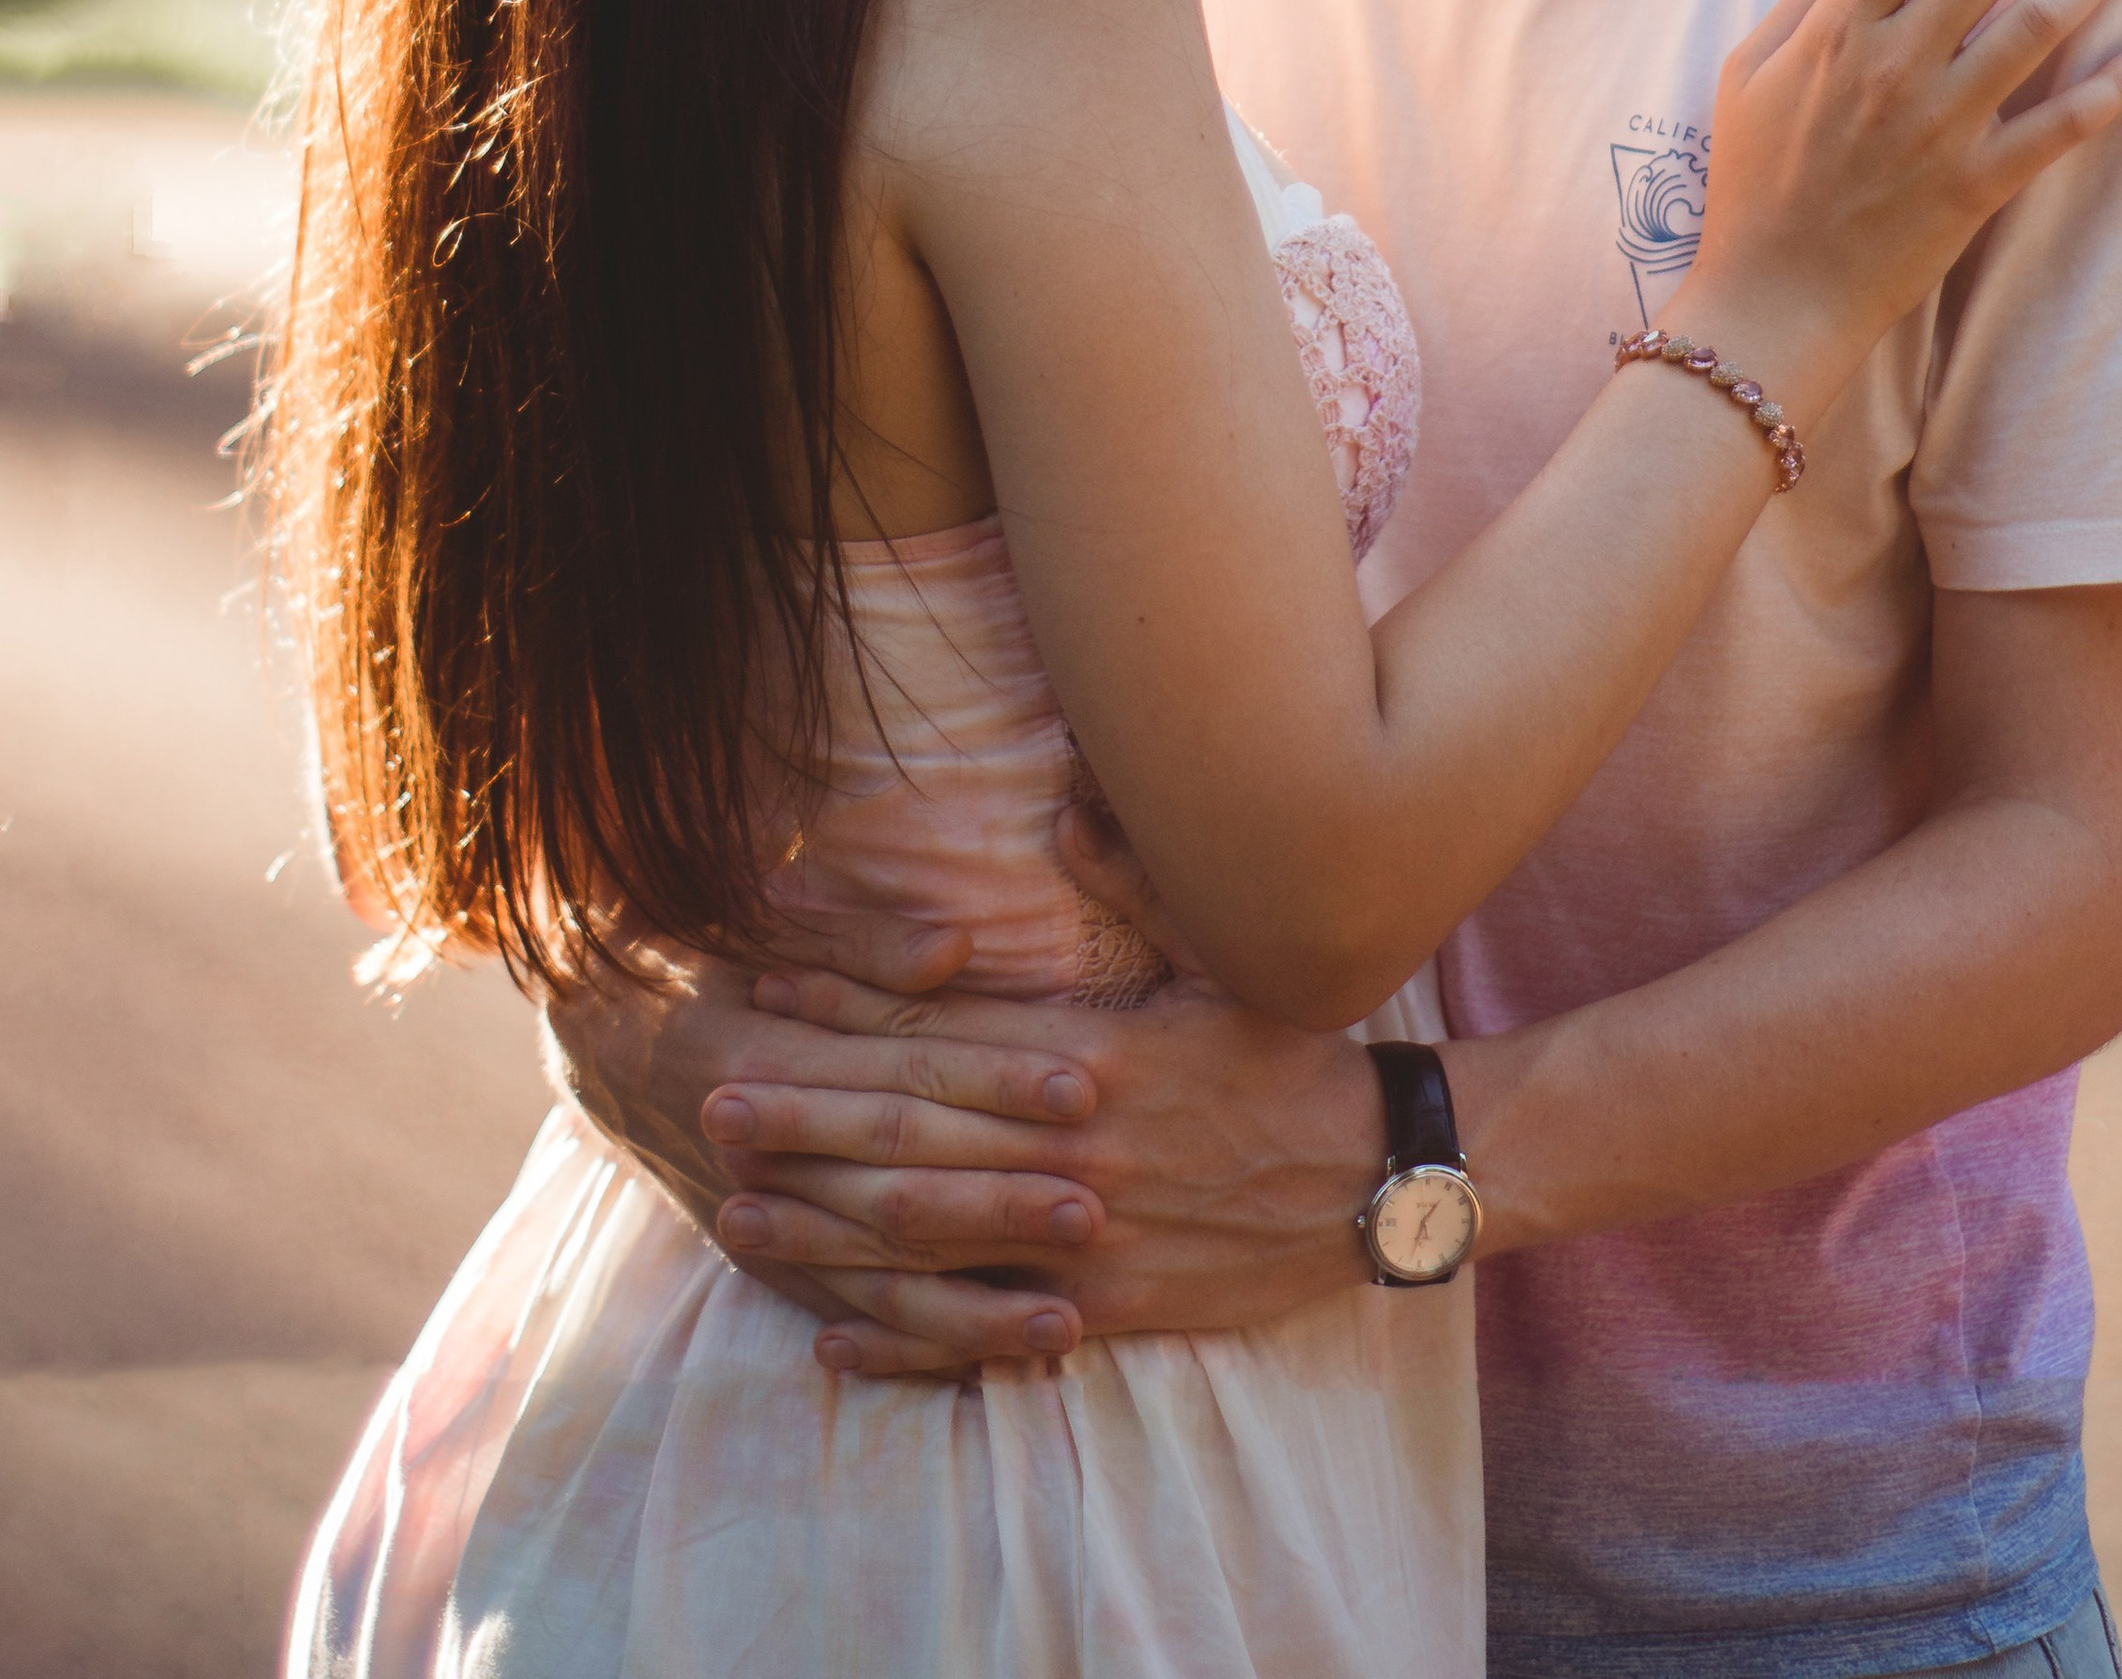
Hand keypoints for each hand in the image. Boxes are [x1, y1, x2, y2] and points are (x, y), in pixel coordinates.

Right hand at [541, 919, 1110, 1347]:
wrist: (595, 1030)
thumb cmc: (698, 953)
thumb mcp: (758, 921)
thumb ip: (861, 943)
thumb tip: (957, 950)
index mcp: (762, 1049)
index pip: (900, 1069)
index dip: (994, 1077)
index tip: (1082, 1083)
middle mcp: (756, 1150)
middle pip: (896, 1180)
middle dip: (1000, 1199)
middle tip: (1097, 1203)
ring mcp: (756, 1218)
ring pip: (874, 1274)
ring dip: (971, 1305)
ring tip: (1065, 1322)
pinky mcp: (759, 1263)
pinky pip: (841, 1315)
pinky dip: (909, 1347)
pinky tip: (983, 1363)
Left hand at [701, 915, 1380, 1379]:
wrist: (1380, 1178)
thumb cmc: (1289, 1058)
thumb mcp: (1218, 955)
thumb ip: (1130, 880)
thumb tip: (1061, 808)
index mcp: (1089, 1054)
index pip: (942, 1033)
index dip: (848, 1014)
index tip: (769, 990)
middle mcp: (1072, 1147)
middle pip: (914, 1136)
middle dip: (806, 1123)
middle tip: (711, 1109)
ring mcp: (1084, 1238)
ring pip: (930, 1237)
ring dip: (826, 1229)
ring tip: (735, 1217)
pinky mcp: (1106, 1310)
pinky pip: (989, 1330)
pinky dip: (908, 1342)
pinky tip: (834, 1344)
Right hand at [1687, 0, 2121, 399]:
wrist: (1773, 293)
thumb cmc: (1752, 183)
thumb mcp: (1744, 74)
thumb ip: (1802, 4)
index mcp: (1838, 29)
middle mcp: (1896, 64)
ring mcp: (1941, 124)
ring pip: (2036, 26)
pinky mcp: (1977, 183)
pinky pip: (2060, 129)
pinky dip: (2113, 90)